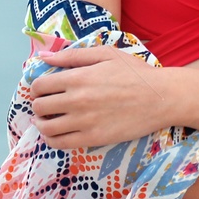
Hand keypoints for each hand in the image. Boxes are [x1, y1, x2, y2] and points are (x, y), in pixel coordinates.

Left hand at [29, 45, 180, 148]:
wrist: (162, 98)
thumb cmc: (136, 73)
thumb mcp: (106, 54)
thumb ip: (73, 55)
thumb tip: (43, 57)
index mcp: (78, 77)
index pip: (39, 85)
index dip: (37, 87)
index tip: (43, 89)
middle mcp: (77, 100)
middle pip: (39, 106)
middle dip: (39, 104)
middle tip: (47, 104)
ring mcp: (84, 121)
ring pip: (46, 128)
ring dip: (42, 124)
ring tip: (48, 120)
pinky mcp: (93, 138)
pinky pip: (60, 144)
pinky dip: (52, 140)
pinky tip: (57, 134)